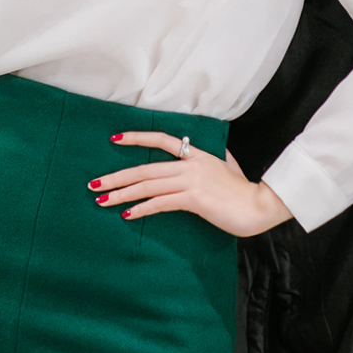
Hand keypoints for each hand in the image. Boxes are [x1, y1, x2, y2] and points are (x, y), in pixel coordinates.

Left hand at [89, 126, 289, 235]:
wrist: (258, 205)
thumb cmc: (244, 190)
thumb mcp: (229, 166)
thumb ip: (218, 158)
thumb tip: (216, 153)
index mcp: (197, 154)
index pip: (162, 140)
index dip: (137, 138)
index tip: (114, 139)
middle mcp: (190, 164)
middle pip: (145, 168)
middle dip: (117, 177)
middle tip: (94, 183)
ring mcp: (191, 181)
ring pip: (148, 185)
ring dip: (122, 194)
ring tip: (102, 199)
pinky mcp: (193, 199)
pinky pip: (160, 203)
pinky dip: (141, 209)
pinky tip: (127, 214)